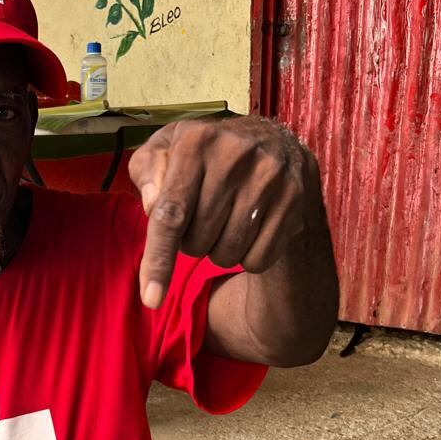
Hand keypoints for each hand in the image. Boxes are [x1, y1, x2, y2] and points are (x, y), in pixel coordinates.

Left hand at [129, 116, 318, 307]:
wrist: (276, 143)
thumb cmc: (207, 155)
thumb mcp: (169, 148)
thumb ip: (147, 170)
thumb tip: (151, 205)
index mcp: (196, 140)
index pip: (171, 213)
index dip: (158, 260)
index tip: (150, 299)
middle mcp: (235, 155)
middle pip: (196, 242)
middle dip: (191, 243)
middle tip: (202, 219)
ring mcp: (268, 178)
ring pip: (226, 255)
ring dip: (218, 250)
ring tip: (226, 221)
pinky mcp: (293, 200)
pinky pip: (258, 259)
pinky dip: (248, 256)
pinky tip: (252, 228)